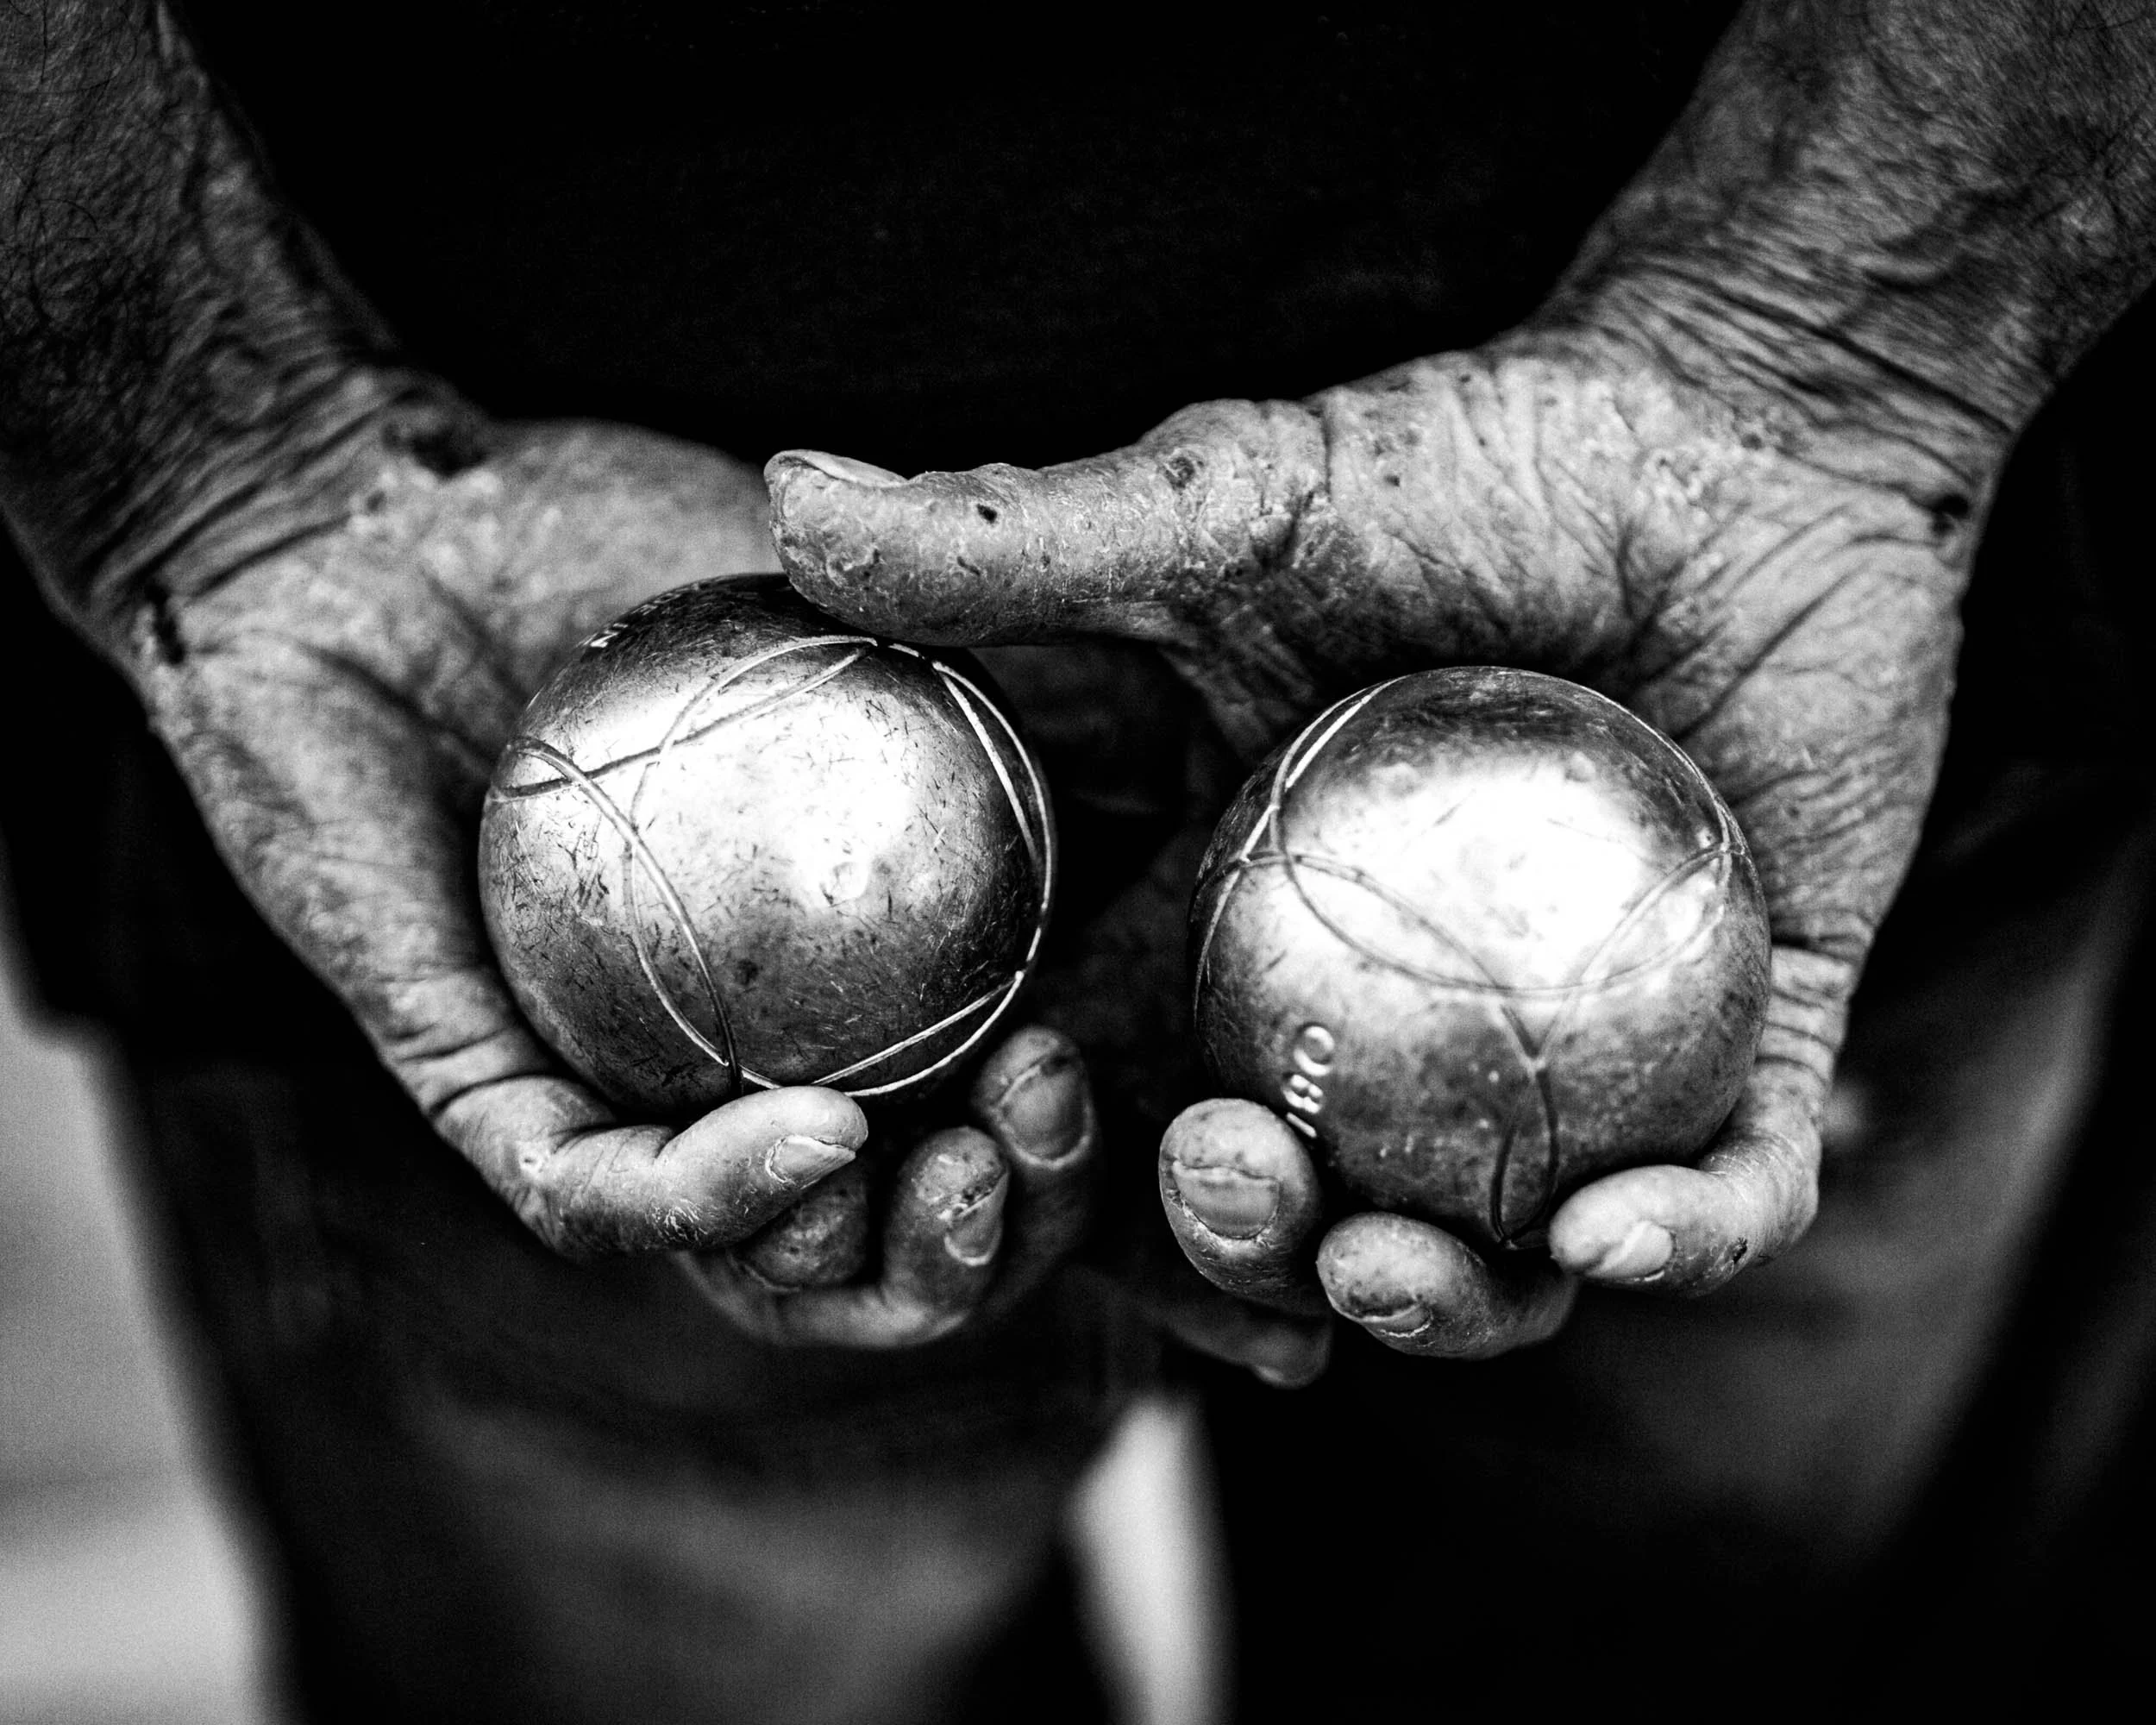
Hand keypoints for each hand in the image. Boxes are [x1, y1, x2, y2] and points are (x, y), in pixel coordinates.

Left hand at [123, 409, 1096, 1343]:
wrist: (390, 507)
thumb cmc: (617, 531)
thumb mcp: (861, 599)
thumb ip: (1010, 677)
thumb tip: (1204, 751)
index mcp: (847, 984)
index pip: (993, 1109)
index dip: (1087, 1142)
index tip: (1164, 1078)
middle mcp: (745, 1058)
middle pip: (902, 1231)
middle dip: (1009, 1237)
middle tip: (1048, 1130)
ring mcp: (620, 1084)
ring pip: (766, 1264)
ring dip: (893, 1260)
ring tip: (969, 1170)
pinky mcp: (478, 1090)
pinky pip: (594, 1194)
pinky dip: (718, 1196)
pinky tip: (825, 1138)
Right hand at [765, 305, 1998, 1359]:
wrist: (1740, 420)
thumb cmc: (1477, 455)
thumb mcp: (1231, 507)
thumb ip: (1016, 542)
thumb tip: (777, 503)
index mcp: (1250, 921)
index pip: (1129, 1090)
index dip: (1067, 1177)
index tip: (1017, 1178)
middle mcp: (1393, 1010)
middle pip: (1296, 1203)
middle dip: (1238, 1254)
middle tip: (1237, 1190)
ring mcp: (1574, 1040)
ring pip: (1491, 1243)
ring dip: (1435, 1307)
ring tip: (1393, 1272)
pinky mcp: (1746, 1034)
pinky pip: (1730, 1183)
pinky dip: (1682, 1236)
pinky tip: (1623, 1241)